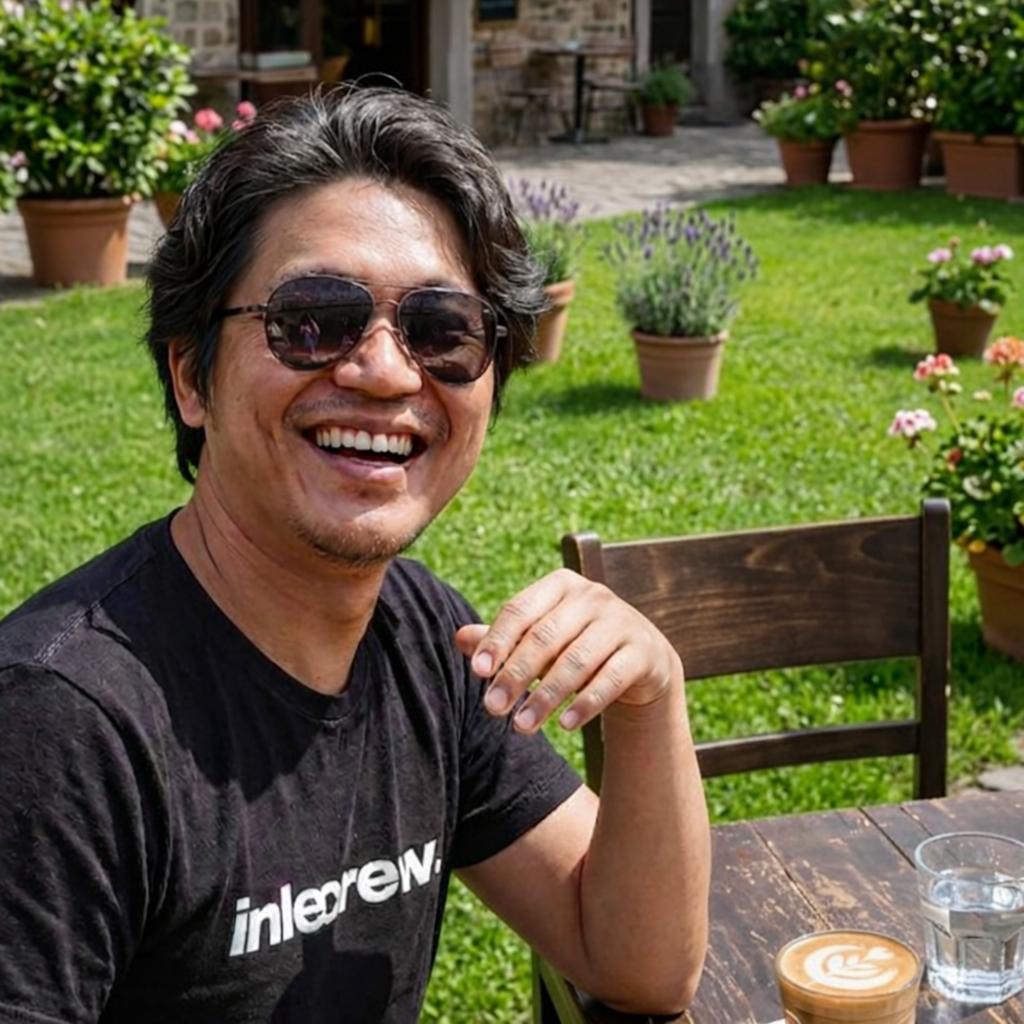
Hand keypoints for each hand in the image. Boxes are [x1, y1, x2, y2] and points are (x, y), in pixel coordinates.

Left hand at [454, 569, 681, 734]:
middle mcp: (593, 596)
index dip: (497, 641)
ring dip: (546, 697)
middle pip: (545, 637)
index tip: (478, 672)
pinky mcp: (643, 652)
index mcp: (561, 585)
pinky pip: (611, 679)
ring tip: (521, 727)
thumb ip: (502, 639)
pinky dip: (586, 703)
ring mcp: (622, 622)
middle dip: (516, 675)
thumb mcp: (539, 641)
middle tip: (492, 709)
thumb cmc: (575, 646)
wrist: (640, 661)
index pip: (520, 610)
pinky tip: (565, 725)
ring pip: (577, 661)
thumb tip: (459, 638)